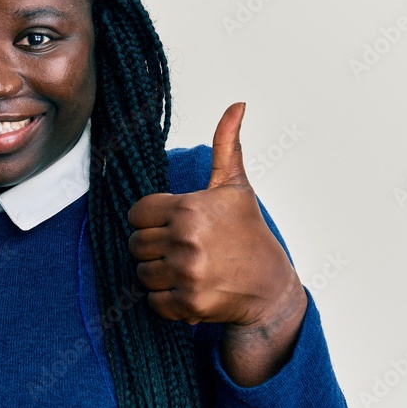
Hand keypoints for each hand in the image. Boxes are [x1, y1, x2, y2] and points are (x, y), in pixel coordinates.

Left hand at [128, 102, 304, 342]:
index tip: (172, 226)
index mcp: (189, 208)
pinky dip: (164, 300)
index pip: (137, 213)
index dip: (150, 220)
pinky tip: (188, 289)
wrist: (271, 290)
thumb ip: (226, 145)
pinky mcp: (188, 303)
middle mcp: (186, 239)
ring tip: (185, 269)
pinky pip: (151, 301)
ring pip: (140, 273)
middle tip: (181, 250)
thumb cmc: (249, 234)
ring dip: (157, 274)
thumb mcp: (235, 188)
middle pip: (135, 243)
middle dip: (153, 247)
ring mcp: (187, 273)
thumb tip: (237, 104)